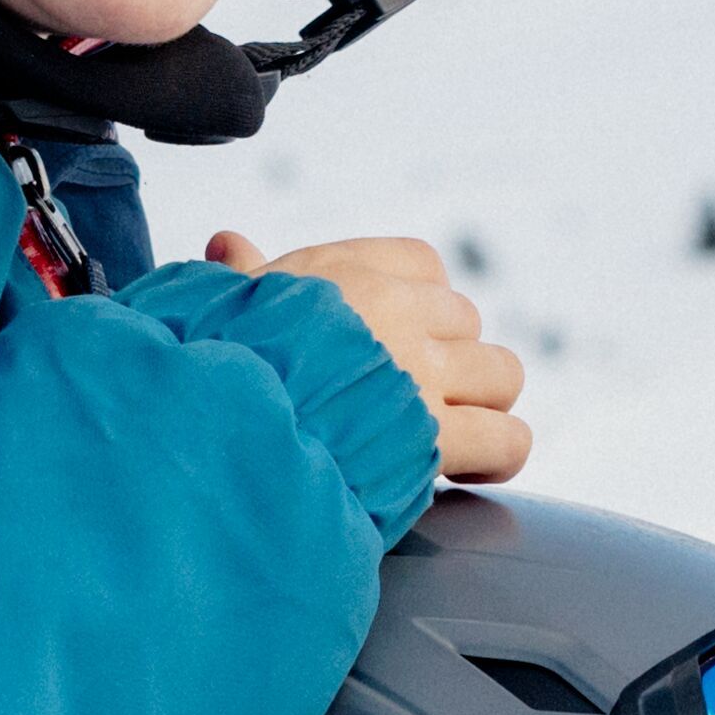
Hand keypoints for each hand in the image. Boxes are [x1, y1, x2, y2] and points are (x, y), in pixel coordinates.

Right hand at [210, 225, 526, 484]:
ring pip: (502, 374)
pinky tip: (468, 471)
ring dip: (481, 407)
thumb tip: (228, 244)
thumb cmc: (207, 365)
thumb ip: (239, 275)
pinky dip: (498, 455)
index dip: (420, 308)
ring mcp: (420, 373)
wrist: (208, 429)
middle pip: (466, 323)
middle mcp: (393, 312)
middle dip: (447, 364)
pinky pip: (506, 438)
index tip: (393, 344)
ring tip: (447, 439)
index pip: (424, 266)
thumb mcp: (219, 305)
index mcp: (343, 272)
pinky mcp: (435, 437)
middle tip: (409, 405)